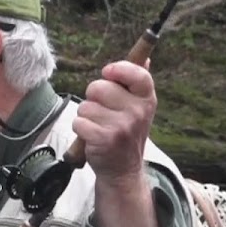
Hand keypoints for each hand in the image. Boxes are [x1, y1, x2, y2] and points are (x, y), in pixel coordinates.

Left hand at [73, 59, 156, 182]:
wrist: (122, 169)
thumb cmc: (125, 132)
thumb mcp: (138, 108)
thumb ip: (136, 83)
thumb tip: (146, 57)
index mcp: (146, 99)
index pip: (138, 74)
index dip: (119, 69)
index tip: (108, 72)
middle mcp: (137, 111)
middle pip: (98, 87)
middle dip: (93, 97)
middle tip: (102, 112)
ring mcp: (122, 126)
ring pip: (85, 106)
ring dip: (85, 116)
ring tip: (98, 126)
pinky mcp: (104, 139)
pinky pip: (79, 122)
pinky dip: (80, 129)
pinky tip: (91, 137)